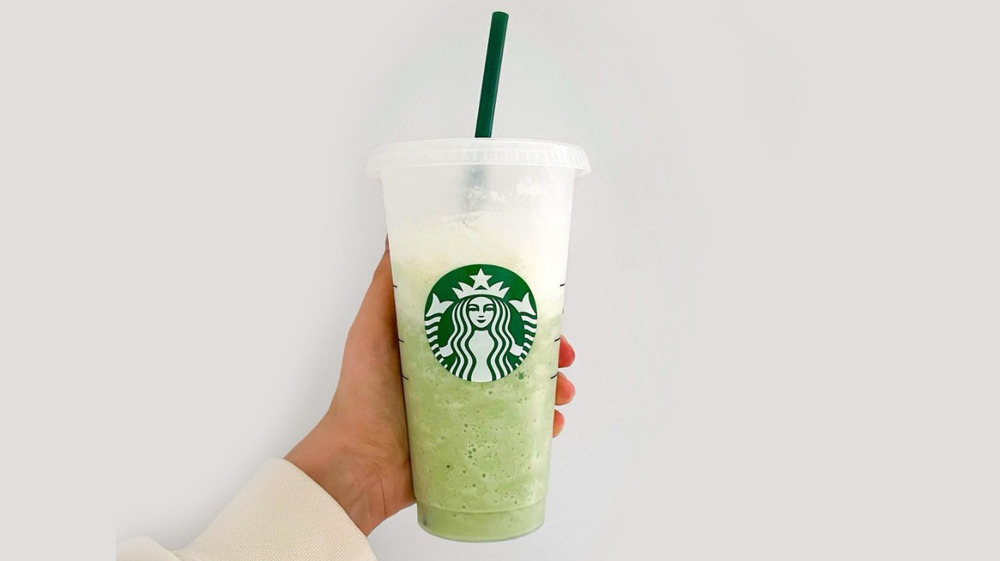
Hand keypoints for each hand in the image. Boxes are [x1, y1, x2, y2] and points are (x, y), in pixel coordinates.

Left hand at [286, 245, 576, 534]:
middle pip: (516, 355)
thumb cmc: (361, 395)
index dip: (521, 312)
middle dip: (548, 353)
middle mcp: (459, 374)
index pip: (491, 320)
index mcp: (441, 344)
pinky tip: (554, 424)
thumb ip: (387, 286)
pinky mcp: (477, 444)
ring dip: (553, 390)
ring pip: (525, 394)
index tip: (543, 309)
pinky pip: (519, 435)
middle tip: (565, 355)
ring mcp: (470, 411)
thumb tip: (396, 234)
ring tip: (563, 394)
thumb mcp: (370, 330)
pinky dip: (542, 428)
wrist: (358, 465)